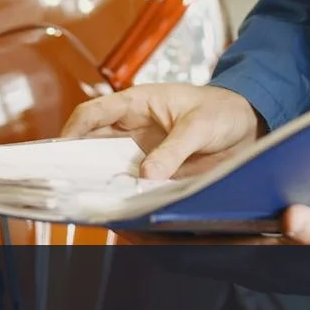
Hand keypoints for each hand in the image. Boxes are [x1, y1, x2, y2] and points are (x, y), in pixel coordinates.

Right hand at [61, 83, 264, 180]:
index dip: (74, 130)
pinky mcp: (156, 170)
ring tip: (92, 197)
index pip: (94, 113)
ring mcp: (143, 150)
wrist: (249, 124)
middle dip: (79, 160)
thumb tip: (147, 174)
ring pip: (110, 166)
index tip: (61, 152)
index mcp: (138, 103)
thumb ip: (174, 150)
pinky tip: (122, 205)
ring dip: (102, 180)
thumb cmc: (223, 110)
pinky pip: (133, 182)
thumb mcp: (199, 126)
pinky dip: (125, 193)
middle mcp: (134, 128)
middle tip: (69, 181)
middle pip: (94, 143)